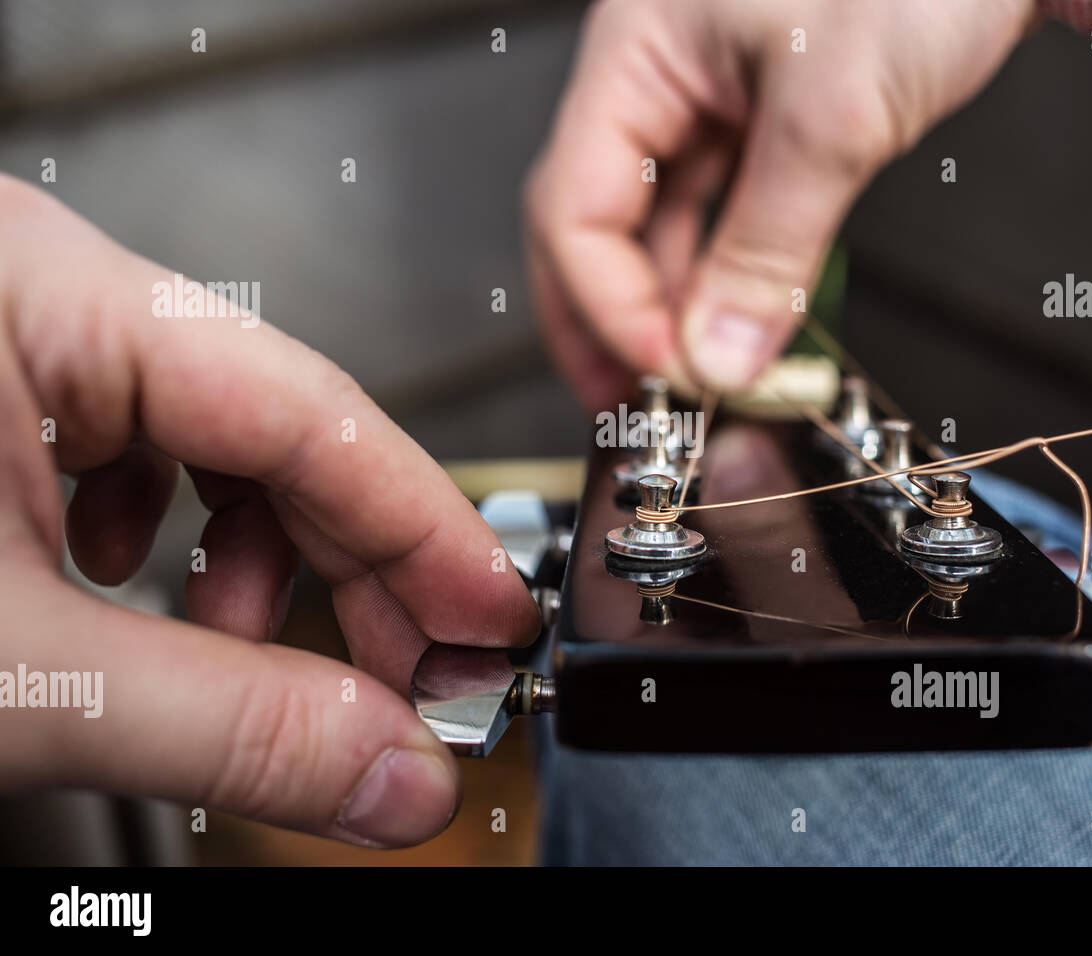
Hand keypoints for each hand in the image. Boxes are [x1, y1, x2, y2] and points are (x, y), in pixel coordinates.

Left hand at [0, 176, 539, 847]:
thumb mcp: (10, 674)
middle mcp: (22, 286)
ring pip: (206, 438)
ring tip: (249, 646)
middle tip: (407, 679)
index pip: (309, 404)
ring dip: (251, 560)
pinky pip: (128, 450)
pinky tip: (140, 593)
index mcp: (28, 286)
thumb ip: (229, 726)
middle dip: (346, 568)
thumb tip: (388, 772)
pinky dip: (164, 540)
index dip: (422, 528)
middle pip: (272, 421)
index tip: (491, 619)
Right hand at [525, 0, 1034, 407]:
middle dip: (608, 322)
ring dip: (670, 310)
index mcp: (636, 51)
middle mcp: (658, 77)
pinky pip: (721, 217)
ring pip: (658, 229)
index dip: (608, 304)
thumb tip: (721, 354)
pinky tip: (736, 327)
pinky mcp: (764, 124)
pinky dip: (725, 278)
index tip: (667, 371)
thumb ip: (768, 249)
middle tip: (633, 406)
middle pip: (593, 223)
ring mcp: (708, 101)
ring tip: (691, 383)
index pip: (574, 205)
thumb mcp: (831, 113)